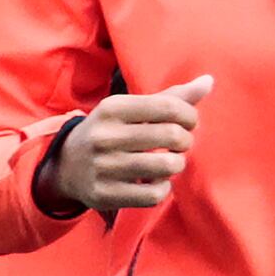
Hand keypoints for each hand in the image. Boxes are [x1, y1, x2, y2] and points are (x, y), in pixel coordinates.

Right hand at [48, 75, 208, 210]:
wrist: (66, 166)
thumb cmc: (112, 132)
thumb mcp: (132, 110)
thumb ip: (171, 97)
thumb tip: (209, 81)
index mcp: (112, 108)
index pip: (169, 106)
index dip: (190, 116)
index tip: (188, 122)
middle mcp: (104, 136)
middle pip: (172, 136)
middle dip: (185, 140)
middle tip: (179, 143)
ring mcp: (102, 166)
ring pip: (167, 166)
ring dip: (176, 164)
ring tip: (168, 161)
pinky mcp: (104, 193)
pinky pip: (154, 194)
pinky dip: (162, 188)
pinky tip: (154, 181)